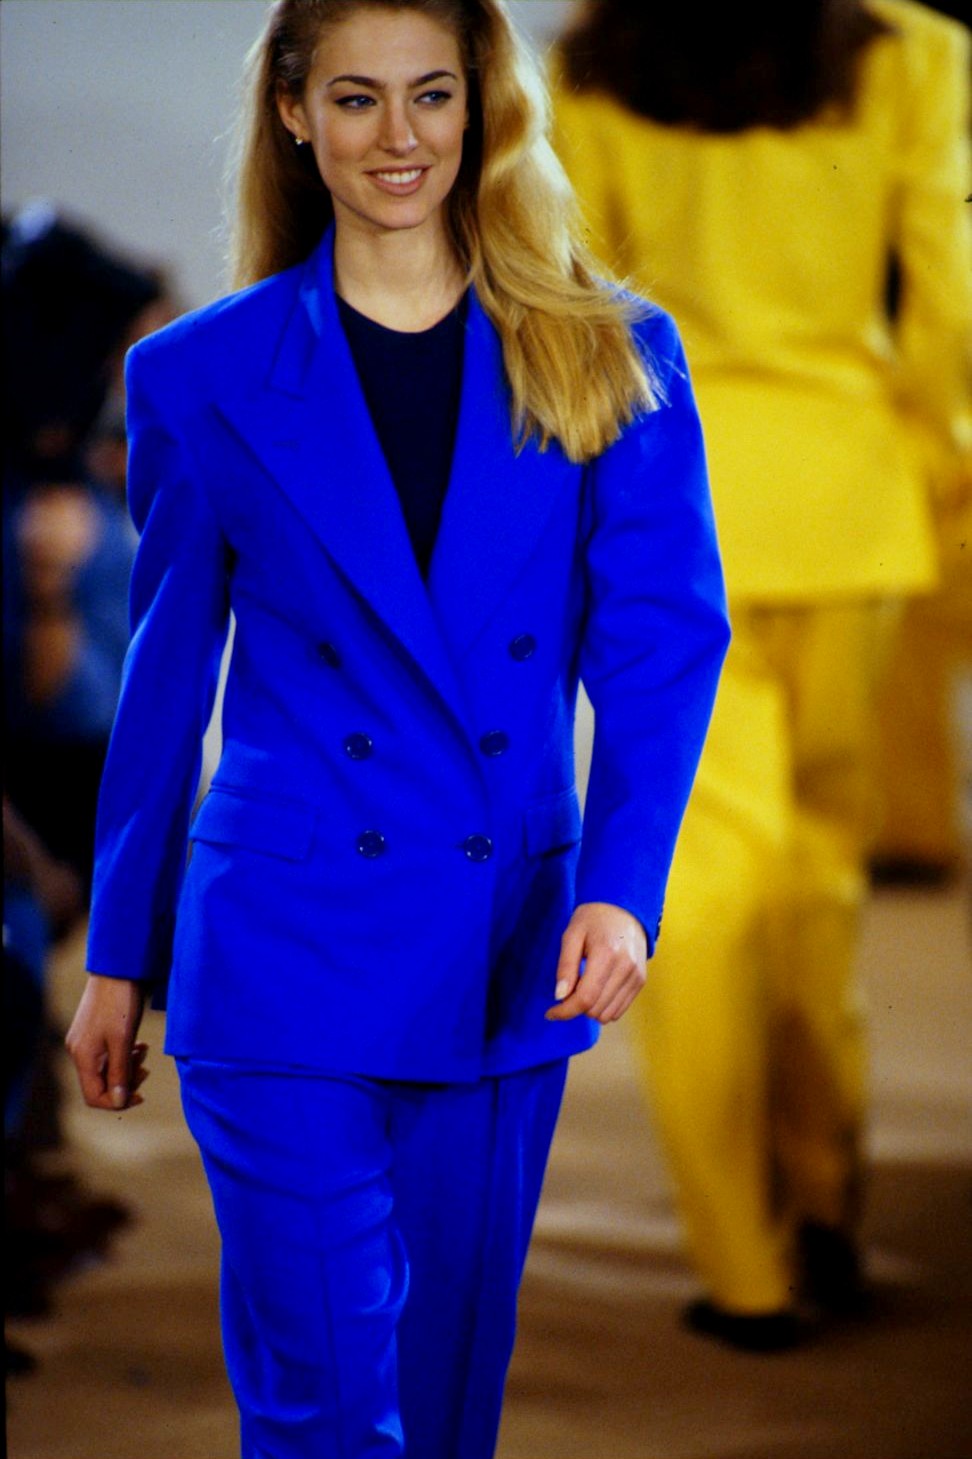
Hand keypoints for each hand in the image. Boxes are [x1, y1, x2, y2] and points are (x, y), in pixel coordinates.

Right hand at [65, 975, 148, 1111]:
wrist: (117, 969)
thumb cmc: (120, 1002)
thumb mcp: (123, 1040)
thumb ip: (120, 1072)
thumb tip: (118, 1102)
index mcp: (83, 1056)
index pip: (93, 1097)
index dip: (116, 1102)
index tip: (140, 1095)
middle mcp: (79, 1051)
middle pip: (100, 1085)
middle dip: (124, 1083)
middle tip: (145, 1070)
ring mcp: (84, 1041)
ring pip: (105, 1070)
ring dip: (126, 1069)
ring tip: (143, 1054)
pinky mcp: (92, 1032)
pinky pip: (107, 1056)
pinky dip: (123, 1056)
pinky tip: (138, 1046)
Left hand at [545, 902, 646, 1023]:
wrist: (624, 909)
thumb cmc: (593, 919)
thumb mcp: (572, 935)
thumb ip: (565, 966)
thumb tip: (560, 997)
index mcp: (606, 954)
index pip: (585, 998)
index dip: (565, 1011)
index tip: (550, 1013)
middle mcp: (625, 968)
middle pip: (595, 1009)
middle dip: (575, 1007)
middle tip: (567, 991)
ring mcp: (636, 976)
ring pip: (608, 1015)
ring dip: (590, 1009)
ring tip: (583, 988)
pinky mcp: (640, 981)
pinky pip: (619, 1010)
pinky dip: (603, 1007)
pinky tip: (596, 990)